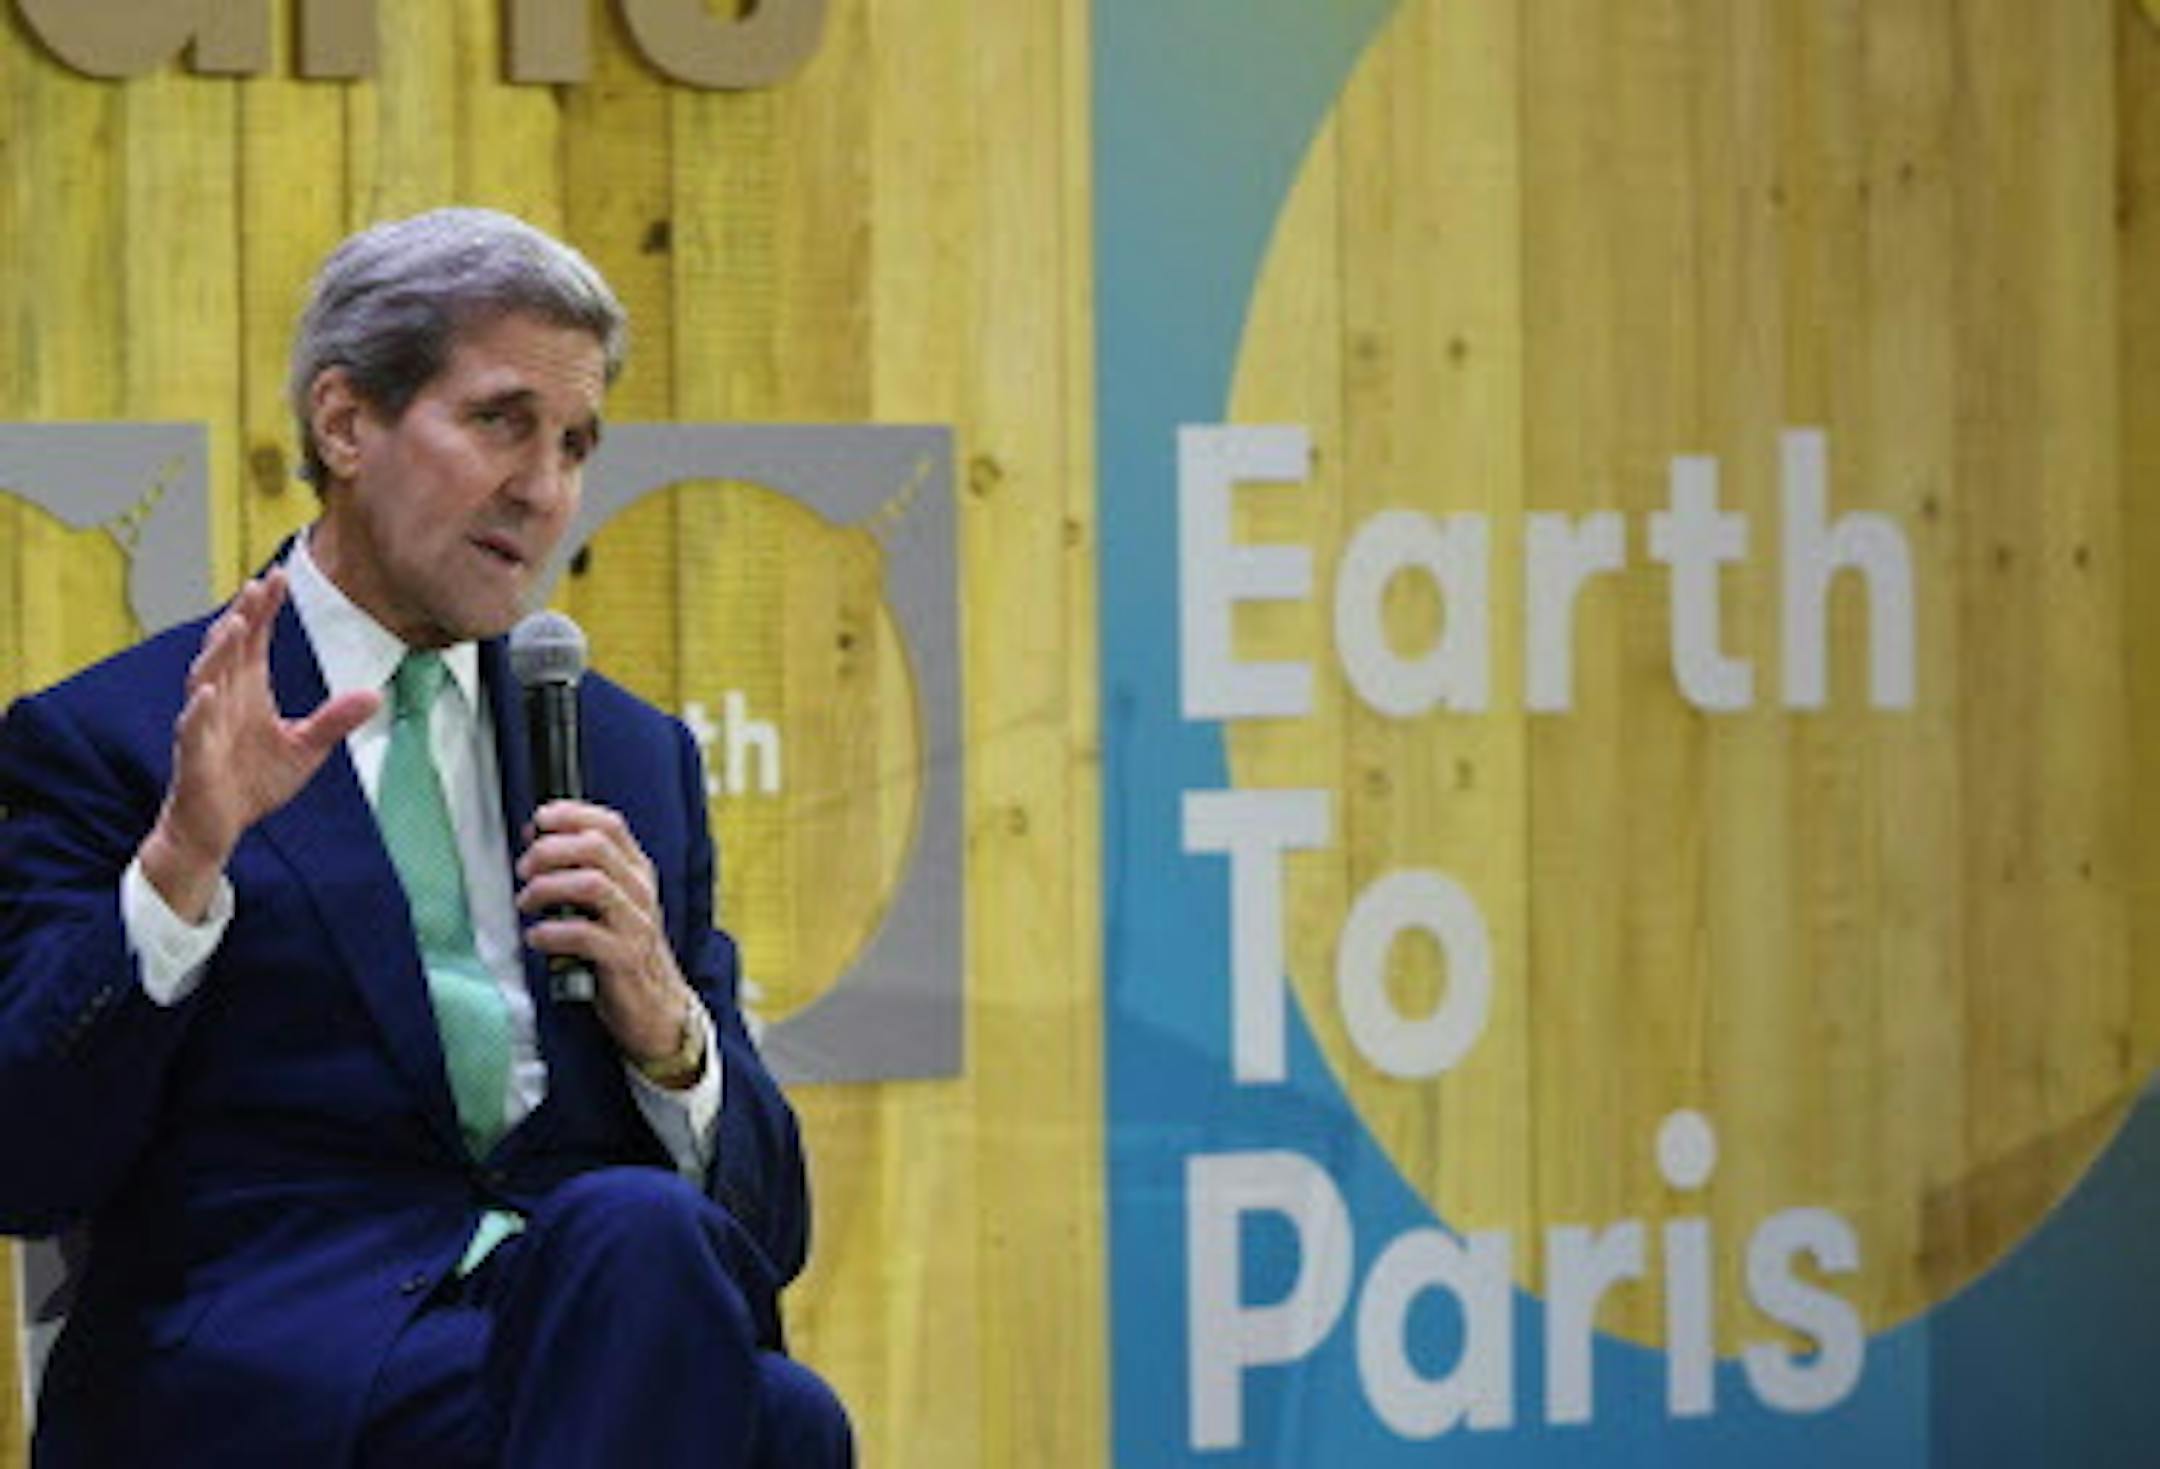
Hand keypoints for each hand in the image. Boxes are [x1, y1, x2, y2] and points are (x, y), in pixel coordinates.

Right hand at [139, 570, 379, 921]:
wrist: (218, 826)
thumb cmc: (254, 781)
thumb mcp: (305, 749)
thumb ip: (334, 721)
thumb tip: (374, 695)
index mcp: (247, 690)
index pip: (256, 640)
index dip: (266, 609)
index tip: (280, 577)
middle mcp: (222, 698)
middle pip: (231, 648)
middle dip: (243, 617)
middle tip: (259, 586)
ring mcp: (204, 724)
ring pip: (206, 678)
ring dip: (220, 652)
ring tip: (237, 625)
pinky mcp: (192, 755)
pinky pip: (191, 728)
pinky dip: (197, 710)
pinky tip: (206, 692)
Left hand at [515, 800, 701, 1076]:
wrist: (657, 1007)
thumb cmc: (623, 950)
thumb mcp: (613, 904)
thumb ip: (583, 873)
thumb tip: (536, 843)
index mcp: (637, 872)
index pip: (609, 824)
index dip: (570, 815)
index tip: (538, 822)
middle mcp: (640, 891)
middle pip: (595, 847)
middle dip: (550, 850)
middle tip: (524, 869)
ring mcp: (635, 924)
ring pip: (591, 884)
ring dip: (547, 887)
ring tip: (526, 902)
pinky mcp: (624, 957)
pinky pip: (584, 934)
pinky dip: (551, 931)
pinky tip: (536, 937)